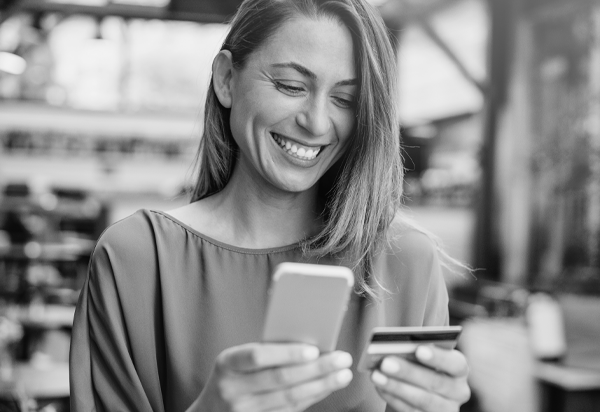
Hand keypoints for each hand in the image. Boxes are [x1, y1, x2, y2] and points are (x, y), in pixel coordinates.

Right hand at [192, 342, 352, 411]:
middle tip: (342, 359)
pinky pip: (290, 411)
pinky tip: (326, 388)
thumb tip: (309, 345)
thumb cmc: (233, 377)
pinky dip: (312, 398)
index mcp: (227, 363)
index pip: (258, 356)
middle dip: (317, 369)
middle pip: (281, 379)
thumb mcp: (237, 360)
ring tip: (342, 375)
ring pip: (290, 399)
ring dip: (321, 385)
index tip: (313, 350)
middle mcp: (233, 390)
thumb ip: (265, 352)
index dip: (287, 354)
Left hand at [370, 346, 469, 411]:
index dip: (438, 357)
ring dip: (396, 387)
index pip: (456, 364)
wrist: (422, 391)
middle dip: (408, 372)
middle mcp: (458, 391)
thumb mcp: (424, 357)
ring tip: (376, 375)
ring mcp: (445, 409)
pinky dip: (393, 398)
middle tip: (386, 362)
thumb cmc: (422, 365)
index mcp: (459, 369)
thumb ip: (415, 350)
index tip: (419, 349)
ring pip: (423, 400)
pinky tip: (380, 387)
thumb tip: (395, 346)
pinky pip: (411, 411)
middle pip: (436, 382)